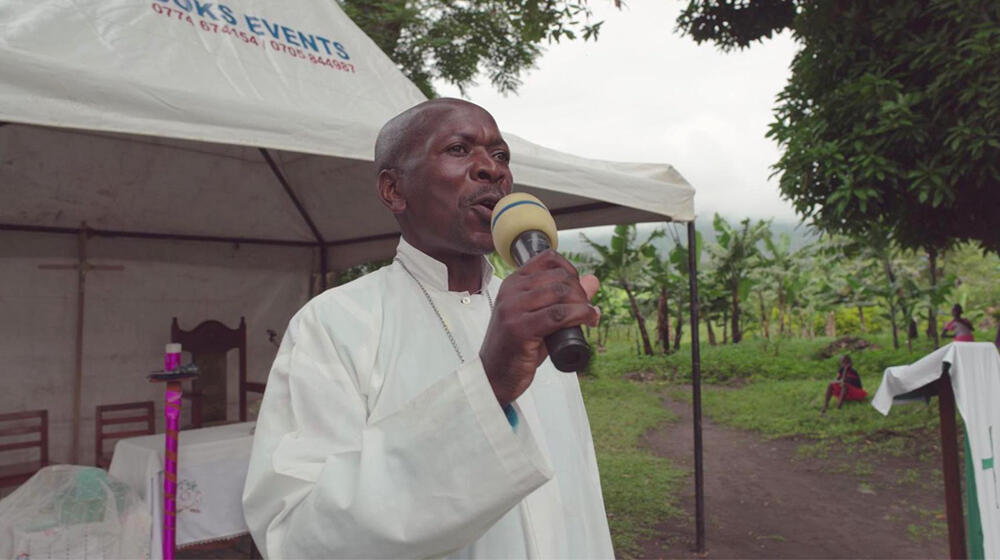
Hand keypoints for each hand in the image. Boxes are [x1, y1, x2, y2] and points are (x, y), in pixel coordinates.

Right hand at [479, 251, 599, 406]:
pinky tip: (588, 320)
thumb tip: (593, 280)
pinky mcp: (520, 328)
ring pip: (560, 293)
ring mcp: (513, 309)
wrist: (495, 375)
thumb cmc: (518, 347)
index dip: (570, 270)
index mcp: (513, 283)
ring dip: (582, 304)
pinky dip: (580, 315)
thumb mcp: (541, 317)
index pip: (548, 259)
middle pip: (559, 277)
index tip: (578, 289)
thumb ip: (564, 299)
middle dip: (580, 291)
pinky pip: (558, 315)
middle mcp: (511, 291)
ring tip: (589, 316)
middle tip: (587, 309)